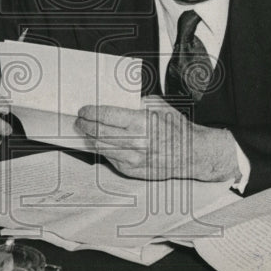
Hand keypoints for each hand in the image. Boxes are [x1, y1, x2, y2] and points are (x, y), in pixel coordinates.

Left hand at [74, 96, 240, 181]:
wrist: (191, 154)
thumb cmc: (176, 128)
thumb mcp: (158, 105)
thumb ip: (135, 102)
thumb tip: (114, 100)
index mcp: (140, 122)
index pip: (105, 116)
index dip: (90, 113)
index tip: (83, 110)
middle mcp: (135, 142)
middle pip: (99, 133)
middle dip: (85, 125)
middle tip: (80, 120)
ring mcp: (132, 159)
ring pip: (101, 148)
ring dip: (90, 139)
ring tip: (86, 131)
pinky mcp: (132, 171)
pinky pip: (110, 159)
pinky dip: (103, 150)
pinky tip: (101, 143)